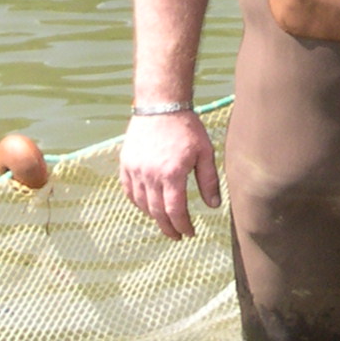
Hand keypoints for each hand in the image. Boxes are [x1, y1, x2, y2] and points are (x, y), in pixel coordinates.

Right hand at [119, 111, 221, 239]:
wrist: (161, 105)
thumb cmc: (187, 127)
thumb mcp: (205, 152)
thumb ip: (209, 181)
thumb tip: (213, 206)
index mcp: (172, 174)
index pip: (175, 211)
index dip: (183, 226)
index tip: (190, 233)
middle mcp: (150, 175)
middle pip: (157, 212)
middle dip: (168, 227)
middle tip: (177, 235)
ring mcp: (135, 170)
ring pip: (141, 204)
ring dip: (153, 217)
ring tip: (165, 221)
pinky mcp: (126, 163)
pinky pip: (129, 191)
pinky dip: (137, 202)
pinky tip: (147, 206)